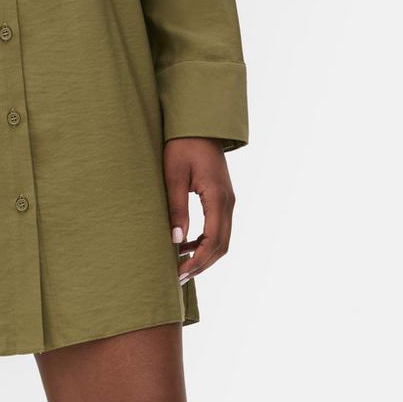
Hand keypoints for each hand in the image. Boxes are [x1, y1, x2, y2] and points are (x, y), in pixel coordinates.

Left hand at [163, 137, 235, 283]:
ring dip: (204, 254)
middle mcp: (228, 202)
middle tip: (178, 278)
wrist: (198, 123)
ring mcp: (227, 200)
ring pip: (222, 238)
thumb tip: (177, 241)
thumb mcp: (174, 175)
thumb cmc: (182, 145)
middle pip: (222, 245)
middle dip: (201, 264)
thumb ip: (176, 208)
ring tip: (180, 266)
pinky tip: (186, 245)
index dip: (197, 262)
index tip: (179, 274)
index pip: (213, 241)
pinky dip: (205, 241)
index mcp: (218, 197)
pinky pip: (218, 227)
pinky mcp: (221, 197)